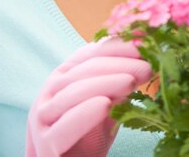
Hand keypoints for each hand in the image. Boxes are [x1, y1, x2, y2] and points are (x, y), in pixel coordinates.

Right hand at [25, 37, 152, 156]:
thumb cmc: (90, 137)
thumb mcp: (108, 104)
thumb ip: (121, 80)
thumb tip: (145, 45)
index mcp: (64, 76)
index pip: (91, 53)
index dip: (118, 47)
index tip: (145, 43)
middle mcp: (49, 92)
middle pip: (83, 71)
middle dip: (117, 65)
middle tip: (146, 66)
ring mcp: (42, 118)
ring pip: (72, 94)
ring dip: (104, 84)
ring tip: (131, 82)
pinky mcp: (44, 146)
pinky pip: (61, 129)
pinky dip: (83, 114)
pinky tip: (104, 105)